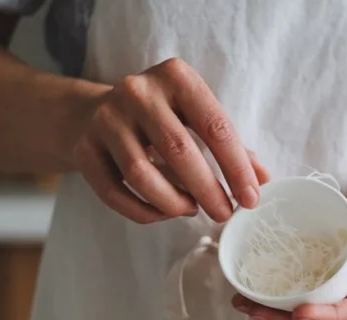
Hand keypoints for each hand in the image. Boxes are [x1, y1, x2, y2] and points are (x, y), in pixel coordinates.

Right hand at [72, 58, 269, 223]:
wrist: (91, 114)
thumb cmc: (159, 119)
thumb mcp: (196, 118)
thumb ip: (231, 146)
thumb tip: (262, 179)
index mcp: (176, 77)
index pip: (214, 125)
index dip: (236, 168)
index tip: (250, 199)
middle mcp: (138, 92)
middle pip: (179, 150)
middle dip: (207, 190)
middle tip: (223, 214)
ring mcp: (106, 118)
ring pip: (143, 175)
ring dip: (173, 202)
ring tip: (191, 210)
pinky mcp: (84, 148)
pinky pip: (116, 192)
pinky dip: (144, 211)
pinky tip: (162, 213)